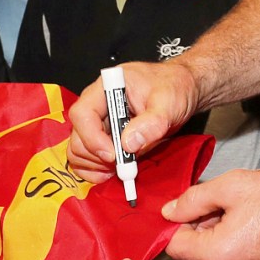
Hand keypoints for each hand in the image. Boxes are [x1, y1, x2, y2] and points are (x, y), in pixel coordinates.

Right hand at [66, 60, 201, 180]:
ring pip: (78, 150)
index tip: (113, 154)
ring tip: (122, 168)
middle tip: (123, 165)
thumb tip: (128, 144)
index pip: (83, 114)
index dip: (92, 138)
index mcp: (107, 88)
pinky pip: (85, 158)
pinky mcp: (103, 138)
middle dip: (96, 156)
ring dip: (95, 166)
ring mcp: (98, 123)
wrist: (181, 88)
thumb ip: (151, 122)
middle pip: (77, 136)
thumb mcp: (169, 103)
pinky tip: (113, 172)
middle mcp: (97, 105)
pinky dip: (95, 170)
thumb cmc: (174, 86)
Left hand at [164, 168, 259, 259]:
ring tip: (240, 222)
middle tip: (217, 212)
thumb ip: (192, 200)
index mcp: (217, 256)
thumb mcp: (230, 186)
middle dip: (197, 238)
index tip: (190, 211)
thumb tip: (170, 212)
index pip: (174, 248)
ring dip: (217, 250)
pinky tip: (255, 237)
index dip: (177, 226)